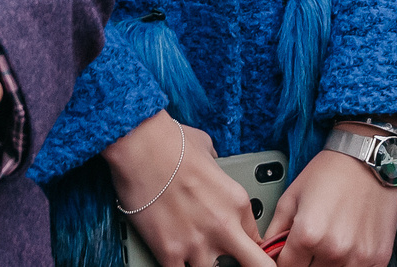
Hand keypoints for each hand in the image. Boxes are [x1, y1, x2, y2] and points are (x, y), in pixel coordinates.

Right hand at [102, 112, 267, 266]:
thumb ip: (217, 168)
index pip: (257, 240)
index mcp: (238, 203)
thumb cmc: (170, 141)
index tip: (240, 248)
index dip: (247, 246)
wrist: (139, 145)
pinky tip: (174, 259)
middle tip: (236, 262)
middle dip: (249, 266)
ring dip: (205, 265)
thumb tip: (211, 167)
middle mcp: (224, 227)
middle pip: (256, 266)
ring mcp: (197, 243)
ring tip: (193, 251)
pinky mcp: (169, 252)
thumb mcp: (209, 150)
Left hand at [270, 133, 396, 266]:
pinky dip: (350, 265)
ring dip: (328, 264)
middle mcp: (334, 250)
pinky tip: (349, 248)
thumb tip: (266, 251)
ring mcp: (358, 257)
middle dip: (306, 262)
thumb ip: (275, 229)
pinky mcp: (379, 258)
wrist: (367, 159)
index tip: (289, 253)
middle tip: (311, 245)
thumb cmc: (329, 172)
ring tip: (330, 242)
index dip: (285, 260)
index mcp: (308, 234)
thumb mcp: (292, 196)